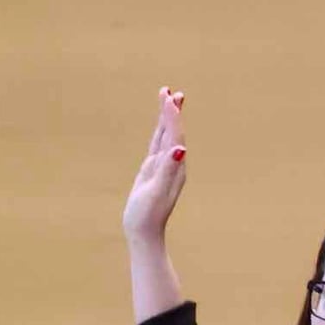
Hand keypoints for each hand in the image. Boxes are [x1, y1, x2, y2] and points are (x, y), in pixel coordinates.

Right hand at [121, 88, 189, 243]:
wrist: (144, 233)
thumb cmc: (147, 214)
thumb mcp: (156, 191)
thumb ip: (169, 169)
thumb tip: (180, 149)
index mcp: (174, 167)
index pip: (174, 135)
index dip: (172, 116)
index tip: (169, 97)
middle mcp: (172, 165)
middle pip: (173, 132)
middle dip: (171, 111)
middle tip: (170, 91)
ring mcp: (163, 168)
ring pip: (166, 138)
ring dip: (167, 119)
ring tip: (169, 100)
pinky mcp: (153, 172)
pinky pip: (158, 147)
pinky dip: (160, 134)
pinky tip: (161, 129)